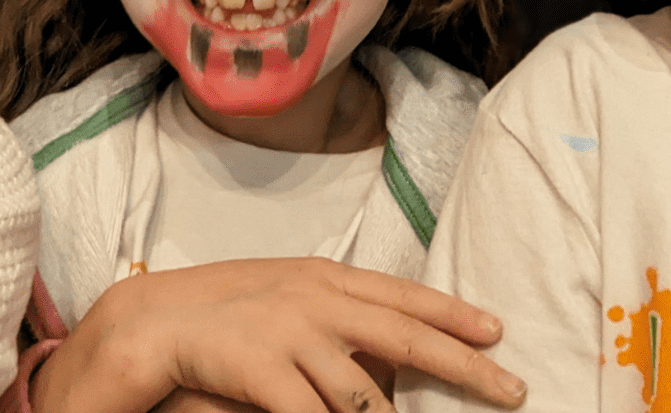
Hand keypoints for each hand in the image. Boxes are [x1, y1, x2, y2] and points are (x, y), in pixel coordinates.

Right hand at [30, 258, 525, 412]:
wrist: (158, 318)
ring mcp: (294, 333)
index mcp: (331, 278)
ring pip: (365, 392)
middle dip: (465, 365)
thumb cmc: (233, 309)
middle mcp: (321, 300)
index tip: (498, 332)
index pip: (407, 297)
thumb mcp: (293, 297)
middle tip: (512, 388)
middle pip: (407, 335)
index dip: (455, 315)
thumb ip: (340, 315)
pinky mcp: (264, 369)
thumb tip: (388, 349)